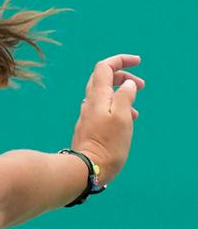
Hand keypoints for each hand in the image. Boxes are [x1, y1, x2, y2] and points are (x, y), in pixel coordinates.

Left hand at [70, 54, 144, 183]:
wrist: (87, 168)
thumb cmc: (107, 144)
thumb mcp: (123, 117)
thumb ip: (125, 97)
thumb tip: (127, 83)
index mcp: (97, 97)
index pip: (104, 68)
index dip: (120, 60)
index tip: (138, 62)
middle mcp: (89, 103)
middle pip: (102, 79)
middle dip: (123, 76)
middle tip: (142, 85)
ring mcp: (87, 115)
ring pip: (104, 96)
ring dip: (122, 94)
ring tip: (137, 106)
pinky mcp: (88, 127)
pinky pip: (103, 110)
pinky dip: (116, 108)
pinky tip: (127, 120)